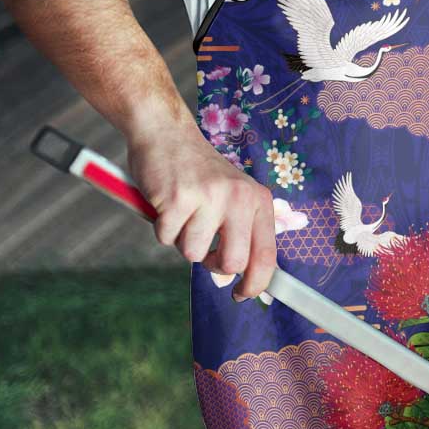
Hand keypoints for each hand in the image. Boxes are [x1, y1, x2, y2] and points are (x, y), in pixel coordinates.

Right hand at [127, 121, 276, 301]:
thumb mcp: (234, 195)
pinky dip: (162, 228)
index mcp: (258, 200)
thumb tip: (245, 279)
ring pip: (193, 254)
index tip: (242, 295)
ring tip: (183, 213)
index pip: (266, 255)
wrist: (166, 134)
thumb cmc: (199, 173)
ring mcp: (208, 197)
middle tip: (205, 248)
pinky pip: (166, 238)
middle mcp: (239, 198)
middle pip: (233, 263)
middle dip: (214, 265)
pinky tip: (167, 204)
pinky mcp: (177, 198)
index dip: (256, 284)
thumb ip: (242, 231)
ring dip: (183, 241)